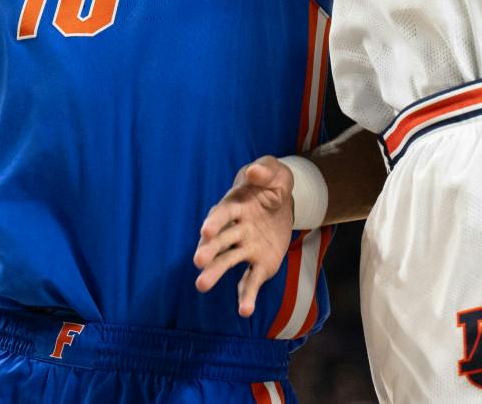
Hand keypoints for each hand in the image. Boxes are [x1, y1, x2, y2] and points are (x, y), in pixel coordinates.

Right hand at [193, 157, 296, 316]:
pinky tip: (245, 311)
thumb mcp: (274, 172)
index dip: (215, 222)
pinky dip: (247, 296)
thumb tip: (254, 171)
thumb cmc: (272, 181)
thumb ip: (264, 171)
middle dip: (209, 251)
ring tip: (201, 285)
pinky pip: (251, 281)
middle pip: (220, 241)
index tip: (205, 231)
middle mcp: (236, 228)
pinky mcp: (260, 265)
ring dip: (216, 273)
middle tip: (198, 262)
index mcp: (236, 204)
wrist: (283, 200)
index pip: (223, 213)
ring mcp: (246, 248)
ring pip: (228, 262)